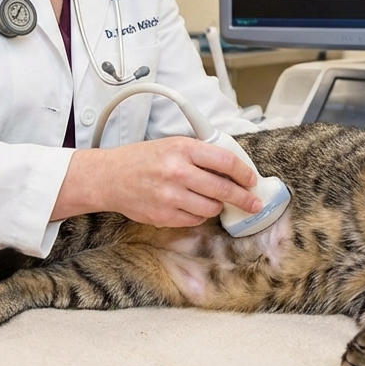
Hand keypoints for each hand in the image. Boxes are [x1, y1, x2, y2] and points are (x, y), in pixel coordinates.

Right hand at [54, 137, 261, 226]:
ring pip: (211, 208)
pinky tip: (193, 207)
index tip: (252, 180)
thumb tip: (233, 169)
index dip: (244, 173)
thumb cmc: (143, 159)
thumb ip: (200, 154)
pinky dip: (199, 215)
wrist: (110, 177)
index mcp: (182, 148)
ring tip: (214, 201)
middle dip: (244, 198)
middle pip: (223, 189)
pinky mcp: (164, 216)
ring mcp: (170, 196)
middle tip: (254, 203)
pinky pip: (195, 220)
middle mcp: (177, 172)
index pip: (225, 161)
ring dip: (218, 206)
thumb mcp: (172, 144)